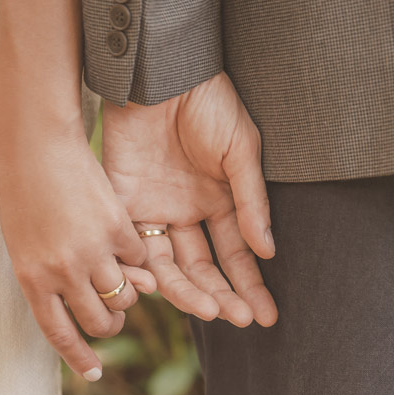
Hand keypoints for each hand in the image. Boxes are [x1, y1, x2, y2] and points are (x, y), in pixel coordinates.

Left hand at [0, 122, 154, 380]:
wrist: (35, 145)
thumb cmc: (22, 191)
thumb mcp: (26, 242)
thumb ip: (54, 275)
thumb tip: (99, 298)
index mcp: (33, 278)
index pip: (60, 333)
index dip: (79, 357)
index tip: (94, 373)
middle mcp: (63, 272)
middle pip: (100, 320)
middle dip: (111, 322)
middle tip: (114, 312)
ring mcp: (93, 251)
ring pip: (126, 295)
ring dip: (129, 293)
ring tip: (125, 278)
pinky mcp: (117, 228)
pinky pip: (140, 256)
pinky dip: (137, 254)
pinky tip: (124, 237)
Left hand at [102, 71, 277, 327]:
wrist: (163, 74)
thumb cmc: (209, 104)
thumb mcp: (241, 152)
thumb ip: (251, 203)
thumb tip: (268, 251)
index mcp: (220, 201)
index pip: (236, 255)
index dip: (250, 285)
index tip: (265, 316)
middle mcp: (189, 212)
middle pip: (204, 267)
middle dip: (223, 295)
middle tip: (239, 319)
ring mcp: (157, 210)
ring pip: (172, 265)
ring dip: (190, 291)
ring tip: (210, 310)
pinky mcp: (125, 203)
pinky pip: (136, 246)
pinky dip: (148, 270)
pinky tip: (165, 290)